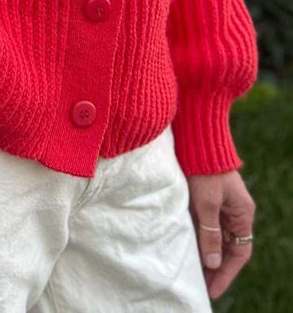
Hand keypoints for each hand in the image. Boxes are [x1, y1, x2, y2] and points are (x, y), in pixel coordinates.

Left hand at [187, 169, 254, 299]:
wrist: (197, 138)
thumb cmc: (205, 169)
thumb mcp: (207, 203)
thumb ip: (210, 233)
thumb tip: (212, 263)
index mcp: (242, 214)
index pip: (239, 253)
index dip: (226, 273)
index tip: (212, 289)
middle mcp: (234, 212)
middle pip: (227, 248)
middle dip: (214, 267)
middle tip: (199, 284)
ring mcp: (221, 205)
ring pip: (215, 237)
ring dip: (205, 254)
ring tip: (191, 272)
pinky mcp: (206, 199)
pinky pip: (205, 225)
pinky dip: (198, 238)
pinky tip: (186, 249)